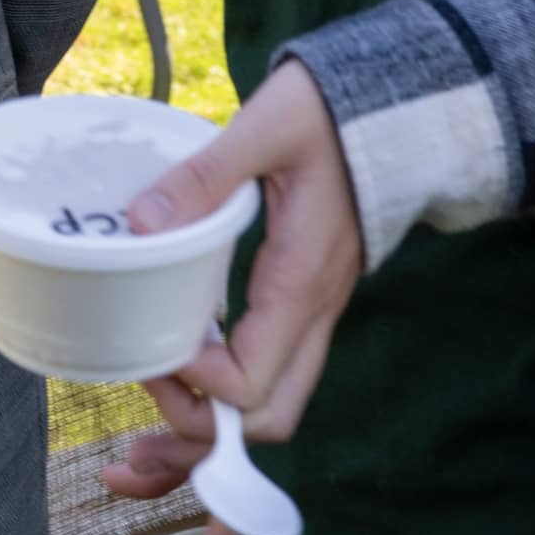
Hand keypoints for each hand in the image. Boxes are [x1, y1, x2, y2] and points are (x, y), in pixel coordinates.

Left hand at [100, 55, 363, 458]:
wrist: (392, 102)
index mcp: (302, 283)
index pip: (253, 384)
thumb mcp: (266, 127)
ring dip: (213, 427)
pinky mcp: (304, 297)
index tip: (159, 346)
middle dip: (203, 432)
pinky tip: (186, 375)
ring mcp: (314, 309)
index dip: (199, 384)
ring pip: (272, 403)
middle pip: (268, 417)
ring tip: (148, 427)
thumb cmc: (328, 112)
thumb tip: (142, 225)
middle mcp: (314, 312)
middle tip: (145, 397)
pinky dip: (229, 394)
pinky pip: (272, 369)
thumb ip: (206, 175)